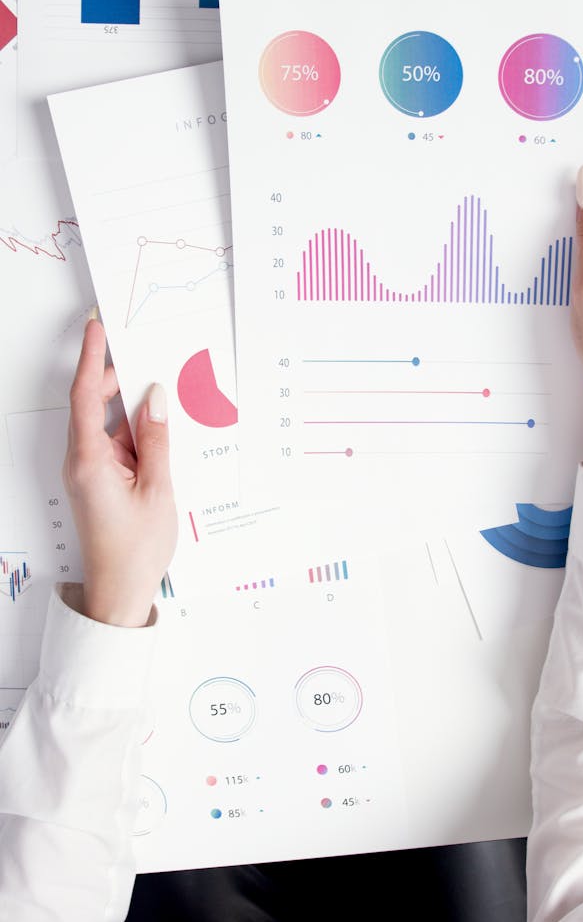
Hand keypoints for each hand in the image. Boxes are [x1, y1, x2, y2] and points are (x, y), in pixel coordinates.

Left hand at [63, 318, 177, 626]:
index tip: (97, 329)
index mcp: (89, 461)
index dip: (91, 359)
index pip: (86, 396)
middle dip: (115, 377)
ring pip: (106, 424)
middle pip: (92, 405)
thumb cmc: (136, 549)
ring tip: (160, 391)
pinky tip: (158, 429)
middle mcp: (81, 462)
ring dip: (129, 407)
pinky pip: (113, 444)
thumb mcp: (158, 490)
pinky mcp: (99, 482)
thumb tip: (155, 397)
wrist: (120, 592)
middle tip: (144, 353)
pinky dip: (133, 432)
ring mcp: (89, 472)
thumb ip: (157, 439)